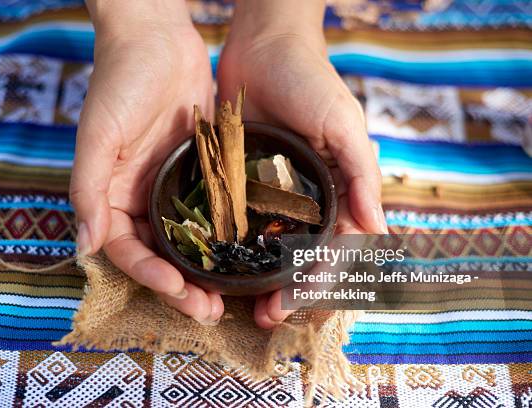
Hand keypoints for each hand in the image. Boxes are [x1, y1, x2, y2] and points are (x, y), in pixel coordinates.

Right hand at [70, 1, 222, 324]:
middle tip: (209, 310)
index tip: (177, 290)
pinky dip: (225, 236)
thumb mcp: (99, 135)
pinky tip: (246, 253)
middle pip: (161, 255)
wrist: (157, 39)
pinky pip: (213, 211)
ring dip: (207, 270)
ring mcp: (173, 187)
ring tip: (229, 295)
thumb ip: (89, 189)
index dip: (149, 274)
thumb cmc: (120, 82)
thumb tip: (84, 245)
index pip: (127, 250)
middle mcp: (142, 198)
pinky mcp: (200, 172)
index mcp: (113, 196)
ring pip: (190, 242)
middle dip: (182, 286)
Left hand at [218, 0, 385, 328]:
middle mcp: (306, 200)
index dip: (319, 281)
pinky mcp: (241, 184)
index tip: (297, 304)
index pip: (335, 250)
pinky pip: (239, 225)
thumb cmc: (311, 82)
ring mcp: (272, 195)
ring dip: (259, 282)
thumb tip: (379, 232)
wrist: (263, 47)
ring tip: (242, 307)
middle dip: (289, 292)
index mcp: (337, 192)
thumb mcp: (342, 124)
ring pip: (269, 251)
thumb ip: (361, 175)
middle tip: (266, 317)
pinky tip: (221, 269)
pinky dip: (234, 251)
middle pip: (301, 259)